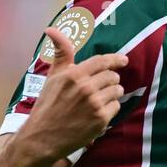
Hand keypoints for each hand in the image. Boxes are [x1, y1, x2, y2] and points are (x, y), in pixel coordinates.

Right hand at [15, 26, 127, 164]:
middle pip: (112, 76)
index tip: (123, 60)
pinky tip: (99, 112)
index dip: (116, 60)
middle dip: (111, 80)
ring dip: (112, 93)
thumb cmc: (47, 105)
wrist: (43, 136)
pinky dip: (111, 108)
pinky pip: (116, 107)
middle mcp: (86, 87)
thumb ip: (60, 53)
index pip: (102, 61)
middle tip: (103, 86)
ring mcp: (95, 104)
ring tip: (100, 99)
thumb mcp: (52, 77)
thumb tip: (51, 29)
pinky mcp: (101, 120)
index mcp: (74, 74)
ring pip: (117, 91)